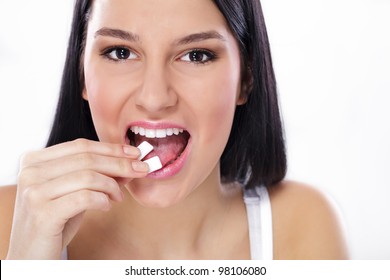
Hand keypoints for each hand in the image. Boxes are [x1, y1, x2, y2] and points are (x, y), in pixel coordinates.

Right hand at [6, 138, 147, 258]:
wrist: (30, 256)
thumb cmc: (54, 221)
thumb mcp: (74, 191)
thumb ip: (95, 175)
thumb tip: (129, 162)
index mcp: (34, 160)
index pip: (81, 146)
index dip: (111, 148)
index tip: (135, 153)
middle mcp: (30, 172)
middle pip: (87, 159)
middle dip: (120, 164)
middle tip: (141, 169)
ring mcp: (34, 192)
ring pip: (88, 176)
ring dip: (112, 186)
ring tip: (118, 197)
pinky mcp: (43, 213)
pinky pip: (85, 198)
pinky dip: (103, 200)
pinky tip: (107, 206)